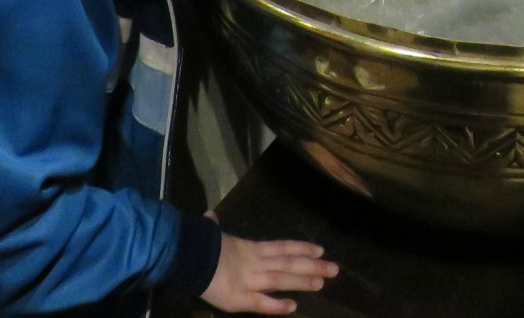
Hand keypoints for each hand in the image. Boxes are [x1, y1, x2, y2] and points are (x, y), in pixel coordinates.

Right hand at [200, 230, 336, 313]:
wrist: (188, 255)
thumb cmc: (199, 242)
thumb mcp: (210, 231)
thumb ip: (213, 225)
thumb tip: (209, 215)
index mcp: (251, 247)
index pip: (283, 247)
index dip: (302, 248)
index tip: (321, 250)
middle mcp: (256, 262)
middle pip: (289, 263)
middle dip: (313, 266)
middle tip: (335, 269)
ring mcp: (249, 280)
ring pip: (281, 280)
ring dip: (302, 282)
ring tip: (322, 283)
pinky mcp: (238, 299)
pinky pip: (261, 303)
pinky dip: (277, 306)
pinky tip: (293, 307)